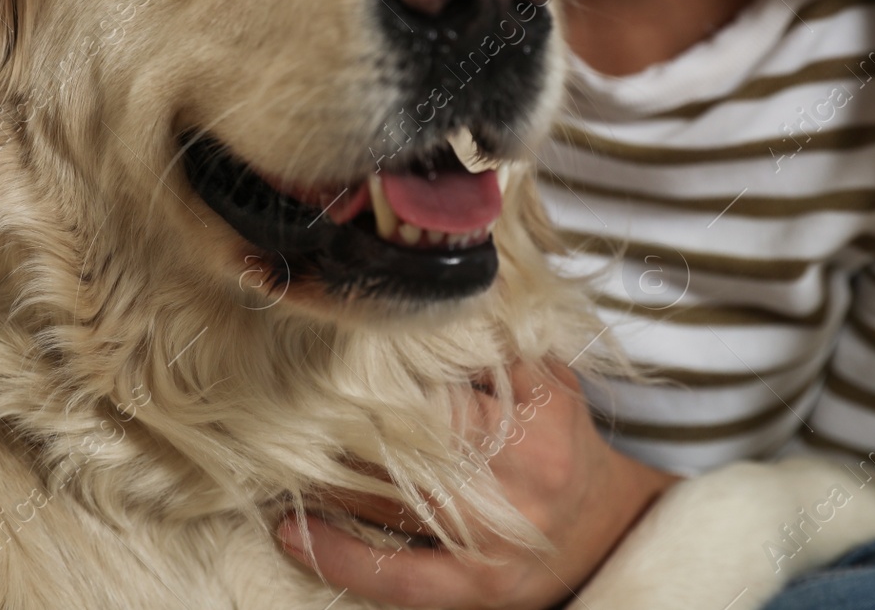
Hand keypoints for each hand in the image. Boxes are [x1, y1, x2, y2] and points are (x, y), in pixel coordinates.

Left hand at [276, 361, 681, 609]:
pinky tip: (291, 531)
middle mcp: (520, 470)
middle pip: (409, 434)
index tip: (324, 345)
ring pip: (389, 499)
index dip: (379, 361)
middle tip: (277, 395)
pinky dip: (336, 554)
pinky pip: (393, 574)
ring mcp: (494, 535)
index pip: (445, 374)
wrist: (605, 530)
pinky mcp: (475, 588)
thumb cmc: (559, 442)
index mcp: (537, 407)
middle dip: (343, 416)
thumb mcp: (548, 377)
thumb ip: (495, 338)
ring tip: (270, 452)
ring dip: (323, 476)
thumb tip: (420, 294)